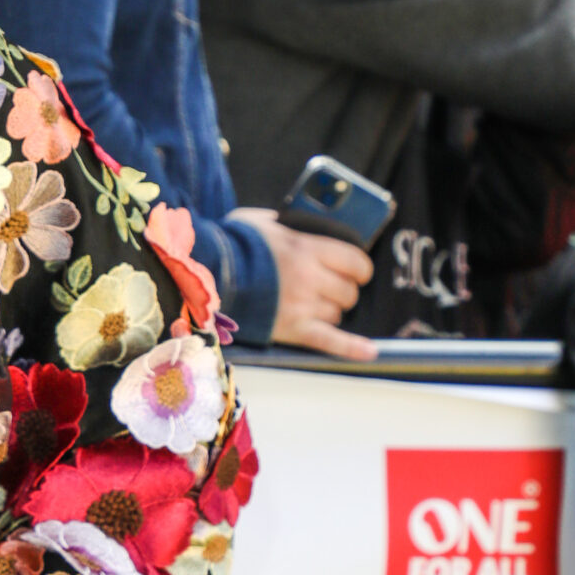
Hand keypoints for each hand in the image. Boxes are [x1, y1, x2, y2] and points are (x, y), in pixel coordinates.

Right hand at [232, 207, 376, 362]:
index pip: (356, 262)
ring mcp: (303, 306)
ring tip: (310, 307)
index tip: (353, 271)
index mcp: (308, 248)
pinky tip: (370, 353)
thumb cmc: (232, 244)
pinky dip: (352, 349)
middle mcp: (311, 278)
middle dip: (341, 291)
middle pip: (348, 292)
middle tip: (324, 289)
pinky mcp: (292, 330)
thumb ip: (291, 227)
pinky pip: (330, 341)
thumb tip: (306, 228)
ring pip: (336, 315)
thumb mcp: (264, 222)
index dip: (358, 269)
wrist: (204, 273)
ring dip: (328, 312)